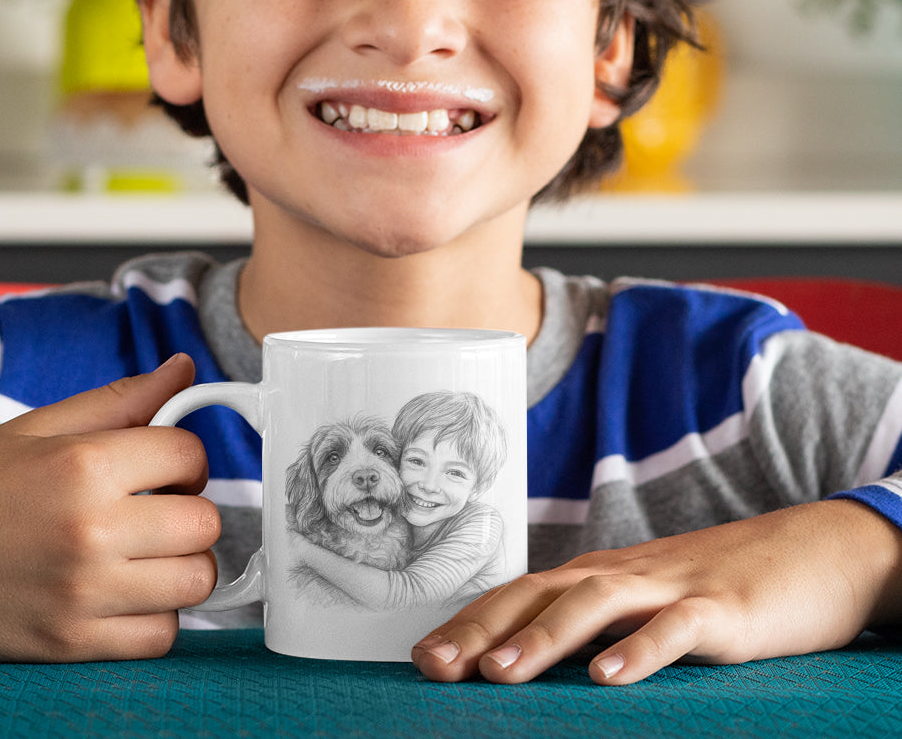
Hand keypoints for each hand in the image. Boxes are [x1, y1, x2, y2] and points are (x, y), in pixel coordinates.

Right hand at [0, 353, 219, 661]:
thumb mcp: (40, 427)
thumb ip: (122, 399)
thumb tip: (183, 368)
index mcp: (84, 465)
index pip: (190, 455)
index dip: (185, 458)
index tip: (166, 468)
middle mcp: (90, 529)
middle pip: (205, 523)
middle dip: (190, 511)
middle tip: (158, 509)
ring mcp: (82, 593)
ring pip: (194, 582)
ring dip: (181, 565)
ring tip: (146, 552)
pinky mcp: (70, 645)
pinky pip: (160, 638)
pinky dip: (156, 618)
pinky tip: (128, 594)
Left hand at [412, 499, 901, 684]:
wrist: (808, 550)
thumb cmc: (714, 587)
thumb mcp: (645, 605)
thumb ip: (595, 626)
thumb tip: (532, 660)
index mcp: (596, 575)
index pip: (519, 595)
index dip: (468, 623)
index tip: (421, 657)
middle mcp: (620, 573)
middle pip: (538, 593)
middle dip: (480, 629)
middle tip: (431, 666)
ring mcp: (669, 587)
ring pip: (594, 604)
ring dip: (542, 638)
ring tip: (498, 674)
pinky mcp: (720, 608)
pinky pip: (675, 629)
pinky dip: (639, 651)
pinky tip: (606, 678)